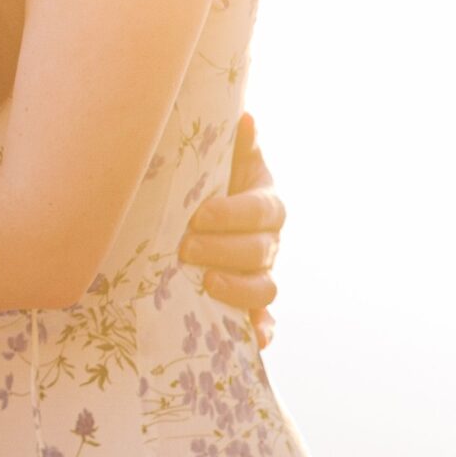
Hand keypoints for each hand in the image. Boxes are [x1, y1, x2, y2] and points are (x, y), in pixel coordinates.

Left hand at [178, 112, 283, 348]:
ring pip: (265, 288)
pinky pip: (265, 323)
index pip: (261, 210)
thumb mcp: (219, 159)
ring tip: (207, 283)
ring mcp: (262, 274)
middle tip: (186, 249)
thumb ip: (233, 143)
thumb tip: (246, 118)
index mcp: (266, 203)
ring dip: (240, 289)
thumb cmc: (206, 181)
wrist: (194, 213)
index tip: (199, 215)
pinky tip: (251, 338)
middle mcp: (269, 241)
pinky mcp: (250, 305)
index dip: (233, 214)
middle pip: (260, 251)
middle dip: (225, 251)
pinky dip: (261, 332)